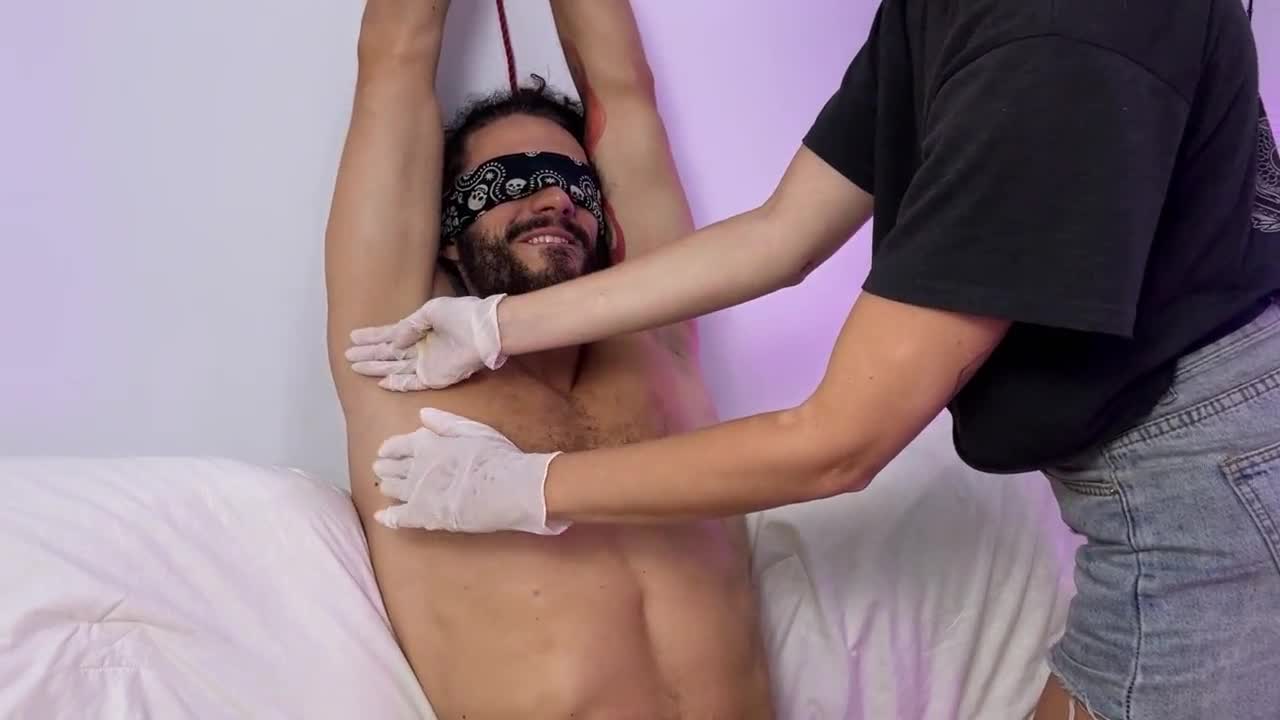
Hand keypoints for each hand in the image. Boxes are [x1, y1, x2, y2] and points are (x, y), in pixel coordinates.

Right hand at [345, 295, 506, 390]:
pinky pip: (411, 383)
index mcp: (420, 329)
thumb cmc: (461, 315)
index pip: (391, 334)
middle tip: (347, 355)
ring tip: (354, 366)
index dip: (372, 336)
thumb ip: (409, 325)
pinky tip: (380, 382)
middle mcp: (421, 348)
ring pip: (394, 368)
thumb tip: (393, 341)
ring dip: (375, 368)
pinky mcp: (434, 378)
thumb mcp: (430, 311)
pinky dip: (396, 383)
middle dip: (368, 354)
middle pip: (388, 353)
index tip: (353, 336)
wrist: (483, 330)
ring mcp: (427, 364)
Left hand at [371, 408, 570, 534]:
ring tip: (385, 487)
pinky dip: (388, 516)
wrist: (508, 487)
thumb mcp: (472, 429)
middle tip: (381, 470)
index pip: (397, 445)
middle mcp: (415, 466)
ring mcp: (417, 492)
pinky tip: (382, 516)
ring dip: (387, 486)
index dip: (389, 449)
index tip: (384, 452)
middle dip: (385, 467)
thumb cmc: (496, 455)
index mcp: (426, 443)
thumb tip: (422, 414)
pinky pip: (398, 517)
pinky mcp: (423, 516)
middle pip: (392, 467)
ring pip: (393, 489)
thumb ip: (444, 422)